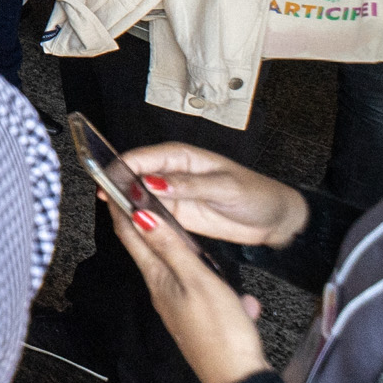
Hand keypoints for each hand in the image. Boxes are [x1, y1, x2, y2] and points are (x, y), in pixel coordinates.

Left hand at [108, 191, 272, 382]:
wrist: (237, 380)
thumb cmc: (219, 331)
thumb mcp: (197, 281)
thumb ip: (171, 248)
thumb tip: (140, 215)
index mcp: (159, 279)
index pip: (132, 236)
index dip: (121, 209)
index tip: (111, 185)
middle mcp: (163, 293)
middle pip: (148, 251)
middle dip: (143, 224)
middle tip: (137, 199)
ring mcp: (179, 308)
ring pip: (175, 270)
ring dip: (176, 249)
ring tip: (178, 232)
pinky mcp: (198, 320)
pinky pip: (203, 292)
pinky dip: (214, 284)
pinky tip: (239, 296)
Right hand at [117, 143, 310, 250]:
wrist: (275, 220)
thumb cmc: (256, 194)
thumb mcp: (226, 186)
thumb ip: (189, 185)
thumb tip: (155, 182)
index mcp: (183, 156)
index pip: (143, 157)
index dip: (122, 166)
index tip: (108, 179)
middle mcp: (173, 174)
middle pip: (135, 176)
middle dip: (119, 185)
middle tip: (107, 200)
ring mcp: (174, 196)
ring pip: (140, 197)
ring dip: (127, 204)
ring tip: (115, 214)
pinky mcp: (178, 216)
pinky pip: (153, 216)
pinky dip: (141, 220)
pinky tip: (132, 225)